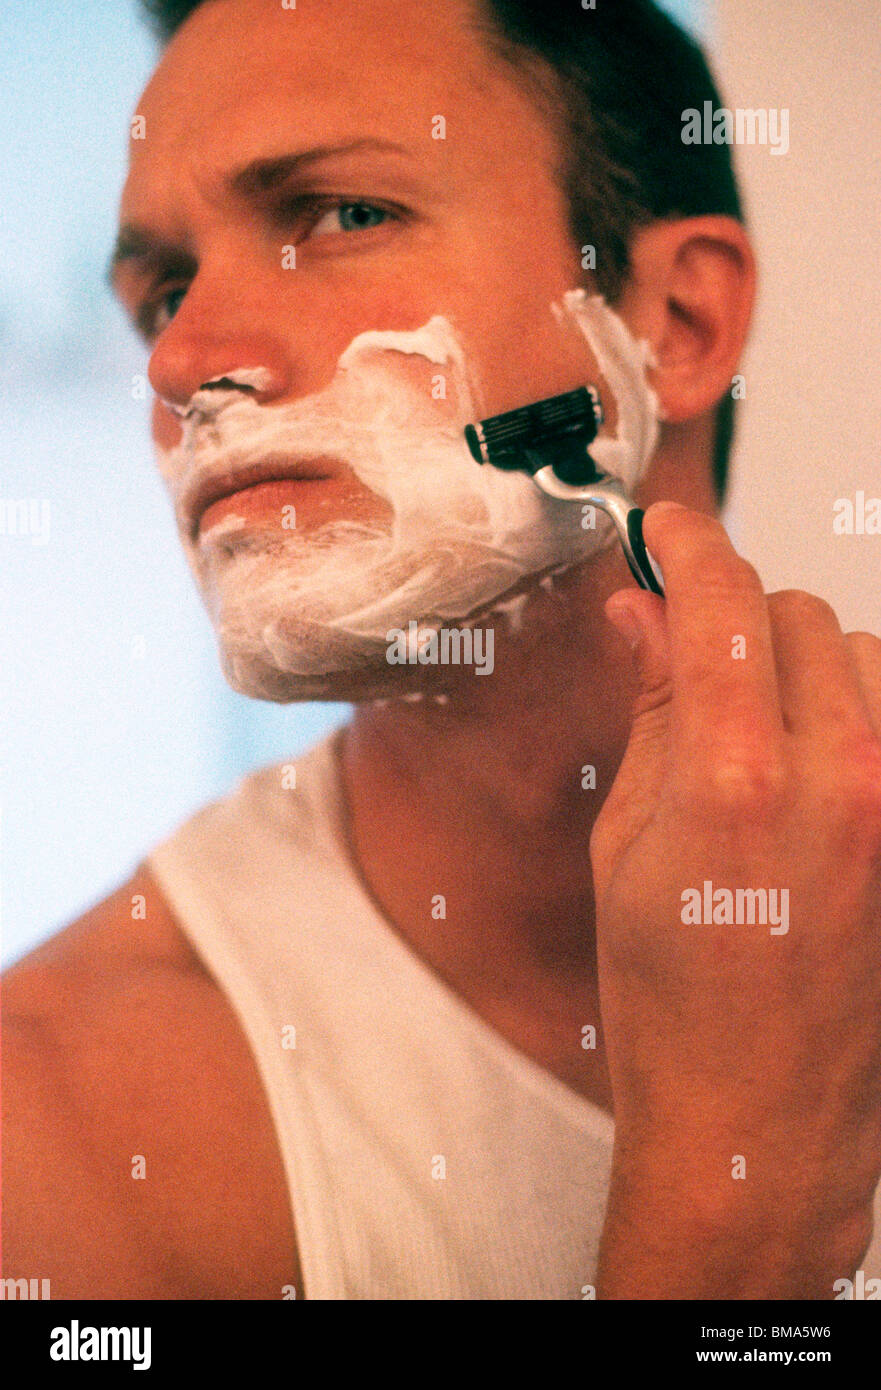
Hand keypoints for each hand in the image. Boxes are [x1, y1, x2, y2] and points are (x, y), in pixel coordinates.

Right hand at [591, 501, 880, 1297]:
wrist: (759, 1116)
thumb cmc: (671, 998)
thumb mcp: (623, 845)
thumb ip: (649, 709)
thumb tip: (642, 614)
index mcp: (732, 781)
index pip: (722, 600)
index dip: (687, 545)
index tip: (666, 530)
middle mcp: (837, 779)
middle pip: (800, 615)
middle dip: (741, 622)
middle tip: (698, 669)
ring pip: (862, 659)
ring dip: (807, 671)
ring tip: (763, 745)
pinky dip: (853, 720)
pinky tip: (814, 777)